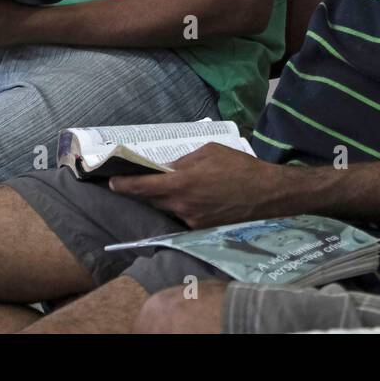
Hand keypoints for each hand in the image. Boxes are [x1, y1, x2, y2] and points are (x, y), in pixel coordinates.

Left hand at [108, 143, 301, 228]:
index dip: (123, 184)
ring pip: (168, 208)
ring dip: (167, 198)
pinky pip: (184, 216)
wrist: (268, 195)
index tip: (111, 181)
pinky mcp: (201, 229)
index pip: (142, 187)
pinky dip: (183, 206)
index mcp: (181, 183)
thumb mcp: (209, 152)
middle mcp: (182, 205)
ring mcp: (191, 220)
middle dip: (144, 190)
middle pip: (152, 200)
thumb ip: (184, 161)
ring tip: (179, 186)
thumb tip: (167, 168)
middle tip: (140, 179)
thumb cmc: (239, 167)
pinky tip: (196, 197)